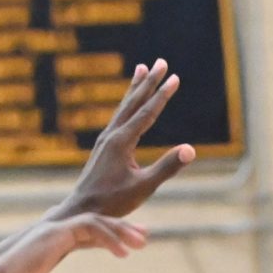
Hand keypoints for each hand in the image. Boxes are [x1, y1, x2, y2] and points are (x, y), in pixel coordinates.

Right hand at [0, 213, 146, 272]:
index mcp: (51, 246)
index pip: (87, 235)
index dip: (110, 238)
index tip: (132, 245)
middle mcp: (53, 234)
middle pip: (95, 223)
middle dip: (122, 227)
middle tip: (145, 235)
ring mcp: (53, 230)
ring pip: (95, 221)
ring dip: (121, 230)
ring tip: (141, 243)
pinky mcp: (54, 233)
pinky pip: (89, 227)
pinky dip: (109, 236)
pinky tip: (124, 252)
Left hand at [59, 61, 196, 218]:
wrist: (82, 211)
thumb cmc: (113, 202)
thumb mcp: (144, 187)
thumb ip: (167, 167)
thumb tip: (190, 149)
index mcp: (121, 141)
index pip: (146, 112)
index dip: (162, 94)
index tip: (175, 77)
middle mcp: (111, 135)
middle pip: (133, 102)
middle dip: (149, 82)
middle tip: (160, 61)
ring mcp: (106, 140)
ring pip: (124, 107)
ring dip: (135, 88)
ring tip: (141, 69)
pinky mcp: (104, 147)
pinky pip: (119, 118)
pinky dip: (127, 104)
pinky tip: (130, 103)